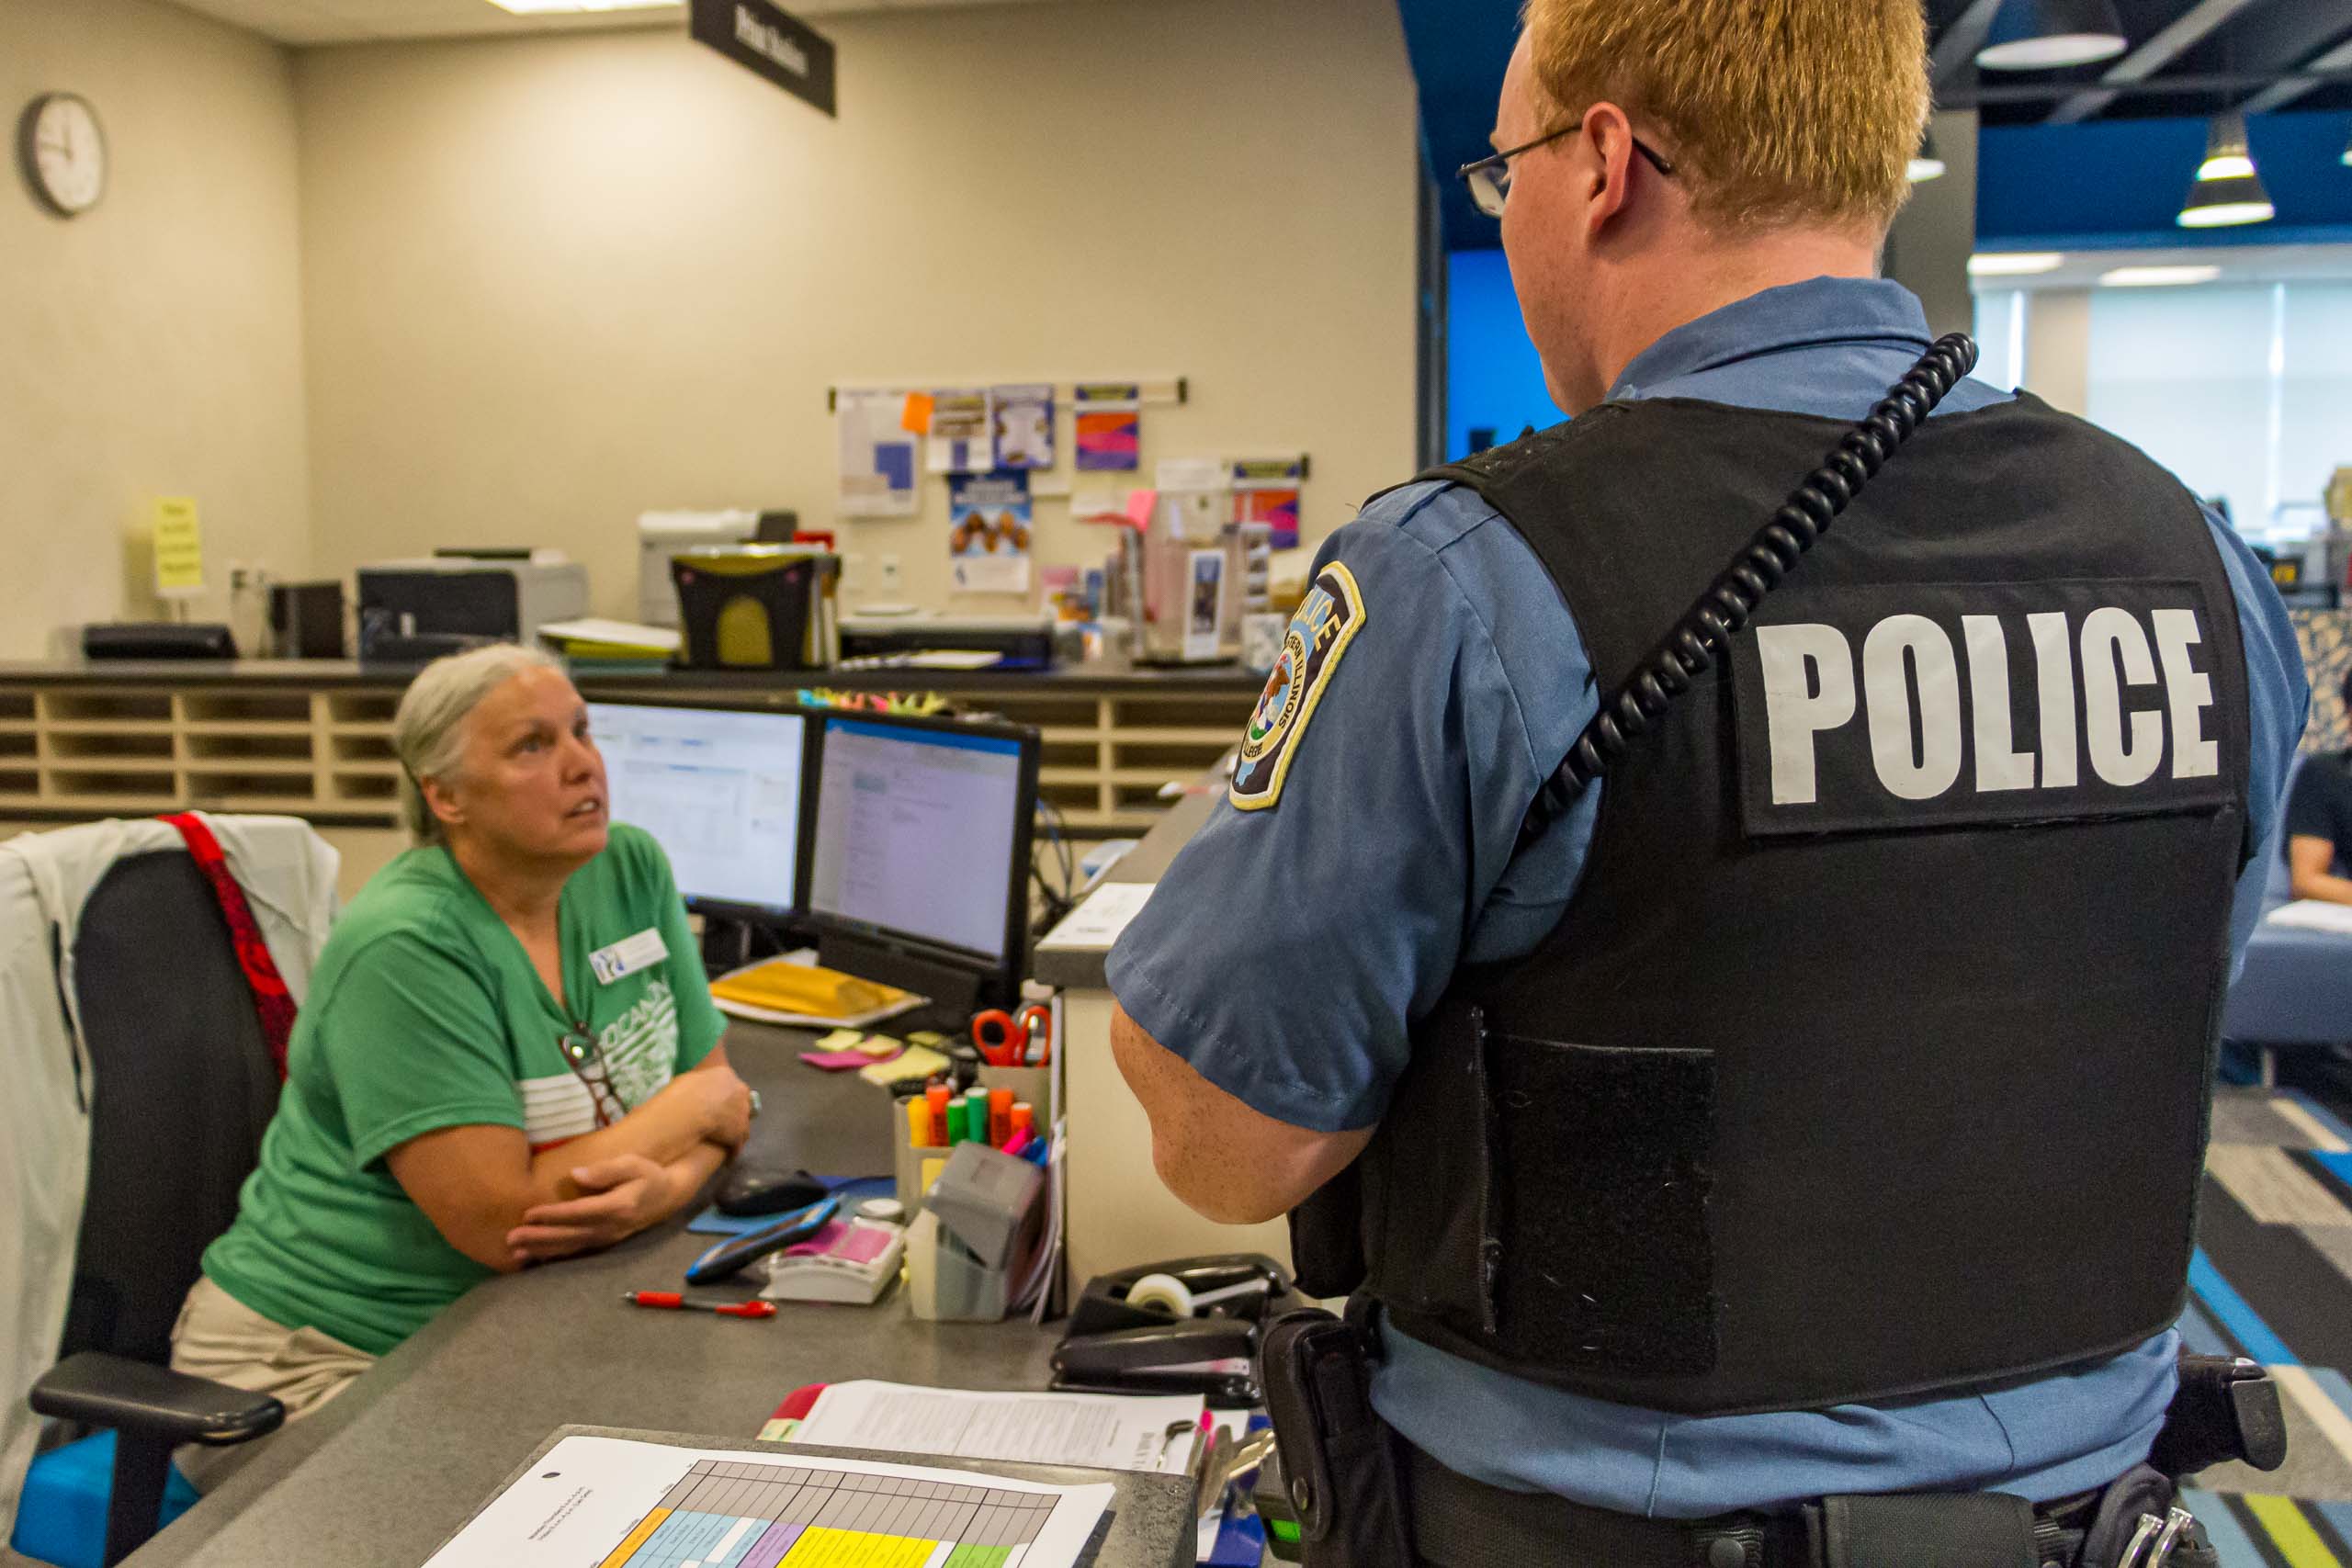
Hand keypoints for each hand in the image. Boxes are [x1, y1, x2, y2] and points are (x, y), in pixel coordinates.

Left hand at [506, 1154, 673, 1264]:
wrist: (668, 1196)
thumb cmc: (647, 1174)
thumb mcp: (632, 1163)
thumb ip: (606, 1170)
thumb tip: (576, 1174)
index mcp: (617, 1207)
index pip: (578, 1213)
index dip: (552, 1215)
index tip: (527, 1214)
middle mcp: (611, 1227)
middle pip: (569, 1235)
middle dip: (539, 1238)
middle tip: (511, 1238)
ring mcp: (608, 1238)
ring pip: (570, 1247)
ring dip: (542, 1251)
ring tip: (516, 1252)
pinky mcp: (604, 1243)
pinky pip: (576, 1251)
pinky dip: (555, 1255)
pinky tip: (536, 1257)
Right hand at [683, 1062, 754, 1151]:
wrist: (688, 1110)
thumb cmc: (681, 1094)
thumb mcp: (687, 1081)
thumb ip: (696, 1084)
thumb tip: (690, 1087)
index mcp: (725, 1075)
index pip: (731, 1086)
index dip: (725, 1098)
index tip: (719, 1106)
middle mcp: (739, 1091)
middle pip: (741, 1104)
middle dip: (735, 1114)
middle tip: (724, 1125)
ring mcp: (742, 1112)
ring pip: (742, 1126)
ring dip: (735, 1135)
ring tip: (726, 1145)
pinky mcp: (739, 1132)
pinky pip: (738, 1145)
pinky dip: (733, 1152)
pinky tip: (727, 1160)